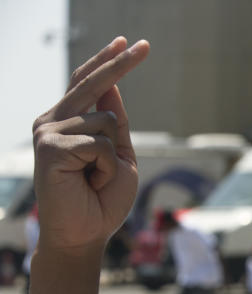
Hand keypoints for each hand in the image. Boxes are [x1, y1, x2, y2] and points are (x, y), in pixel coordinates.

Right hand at [32, 37, 149, 253]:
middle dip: (120, 63)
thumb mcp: (119, 156)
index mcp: (69, 122)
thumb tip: (112, 84)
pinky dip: (105, 166)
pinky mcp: (50, 146)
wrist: (85, 234)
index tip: (129, 42)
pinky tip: (89, 181)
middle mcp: (54, 121)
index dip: (109, 63)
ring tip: (96, 178)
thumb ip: (114, 123)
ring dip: (113, 156)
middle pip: (93, 83)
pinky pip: (99, 143)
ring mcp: (48, 131)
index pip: (89, 84)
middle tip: (145, 43)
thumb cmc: (102, 201)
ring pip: (105, 121)